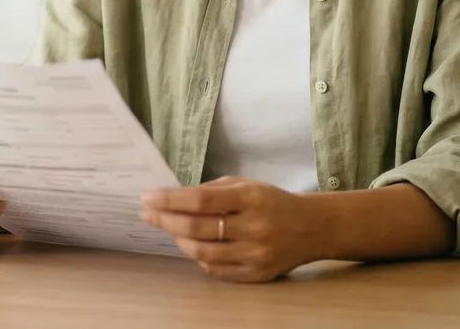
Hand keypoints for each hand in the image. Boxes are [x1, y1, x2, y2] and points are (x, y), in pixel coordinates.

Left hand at [141, 176, 322, 282]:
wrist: (312, 228)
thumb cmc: (272, 202)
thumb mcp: (246, 185)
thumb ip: (211, 191)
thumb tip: (171, 199)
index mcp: (251, 198)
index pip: (201, 200)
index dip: (170, 200)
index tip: (148, 197)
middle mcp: (255, 228)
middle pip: (197, 228)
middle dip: (165, 220)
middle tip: (147, 213)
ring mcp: (256, 255)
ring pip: (202, 252)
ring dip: (178, 239)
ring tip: (169, 228)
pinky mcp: (256, 275)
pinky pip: (215, 269)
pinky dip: (198, 256)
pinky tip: (191, 244)